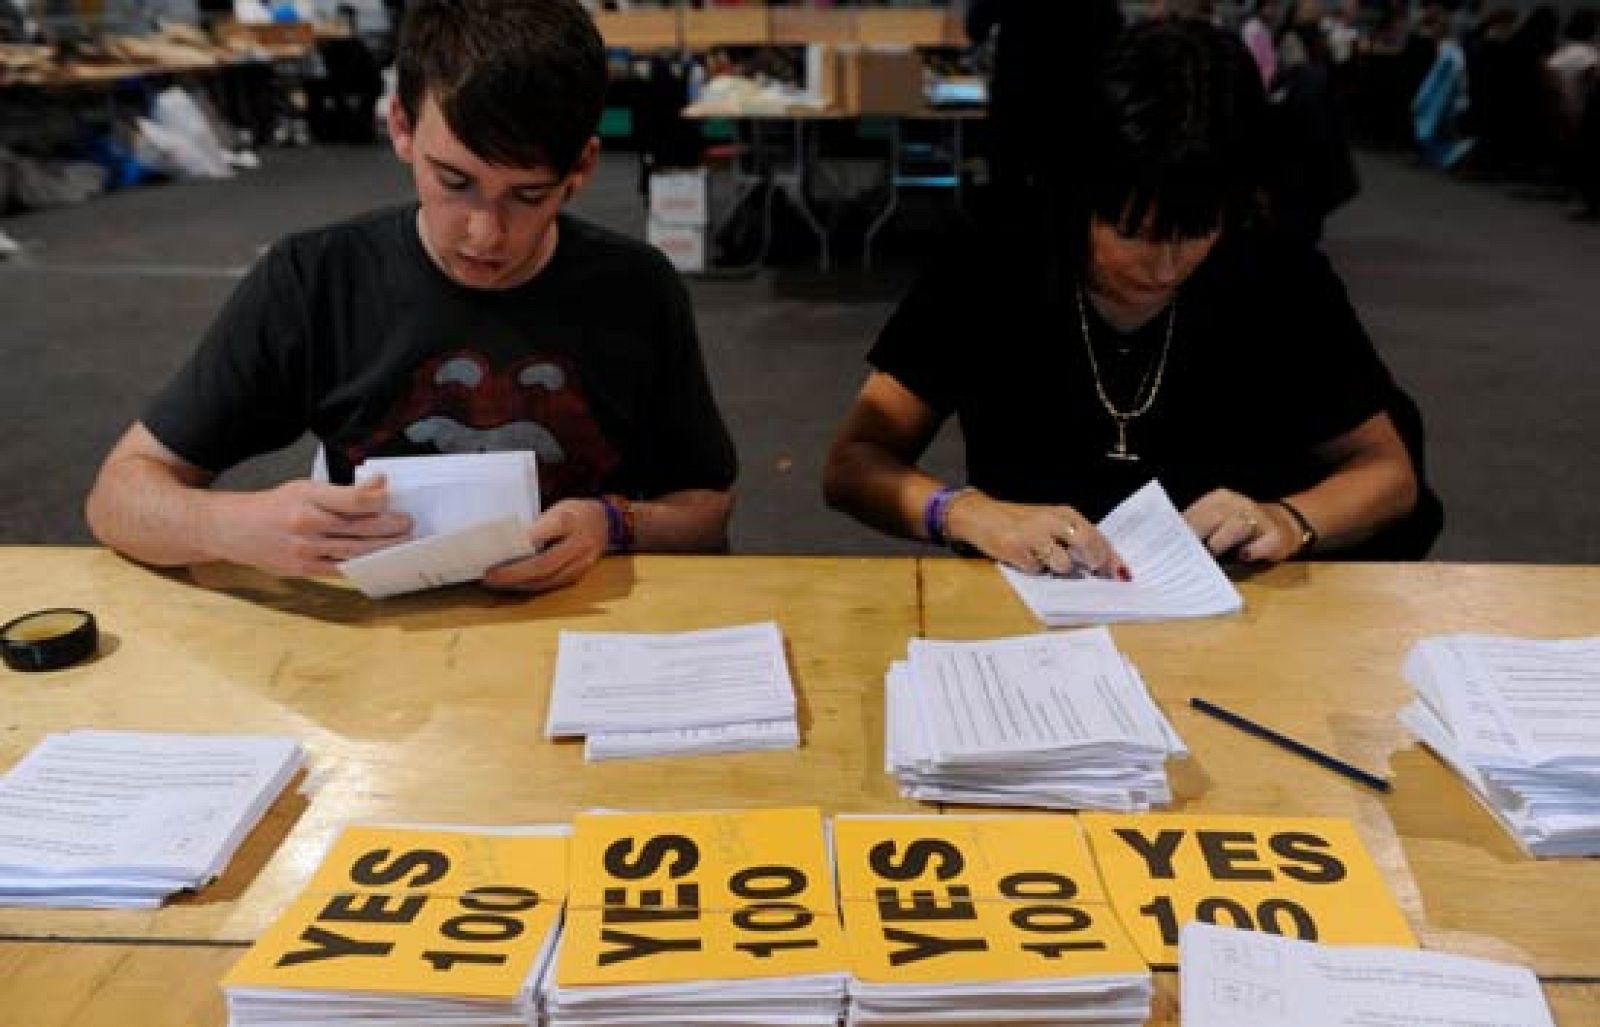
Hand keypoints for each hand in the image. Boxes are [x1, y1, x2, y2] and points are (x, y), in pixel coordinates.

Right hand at [208, 476, 411, 576]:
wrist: (231, 529)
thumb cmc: (272, 506)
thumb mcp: (303, 488)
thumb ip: (340, 491)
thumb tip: (379, 484)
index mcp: (308, 497)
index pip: (353, 499)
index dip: (378, 499)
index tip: (392, 496)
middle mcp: (307, 523)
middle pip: (360, 527)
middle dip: (391, 526)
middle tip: (409, 523)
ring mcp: (305, 549)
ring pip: (355, 551)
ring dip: (384, 548)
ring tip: (404, 542)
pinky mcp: (302, 569)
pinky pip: (340, 569)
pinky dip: (362, 565)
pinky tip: (379, 561)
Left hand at [482, 498, 609, 592]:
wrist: (606, 523)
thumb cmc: (575, 513)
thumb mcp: (559, 508)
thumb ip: (539, 524)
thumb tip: (509, 540)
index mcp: (572, 520)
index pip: (553, 527)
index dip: (531, 537)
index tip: (506, 544)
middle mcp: (579, 544)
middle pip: (545, 563)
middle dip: (515, 572)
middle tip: (490, 575)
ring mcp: (581, 563)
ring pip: (547, 579)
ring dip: (520, 583)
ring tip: (497, 582)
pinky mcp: (579, 576)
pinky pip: (552, 585)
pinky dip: (531, 586)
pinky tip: (515, 584)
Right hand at [945, 491, 1130, 579]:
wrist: (981, 515)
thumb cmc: (1019, 521)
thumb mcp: (1049, 521)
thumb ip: (1073, 537)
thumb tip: (1101, 562)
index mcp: (1064, 513)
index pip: (1096, 534)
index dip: (1110, 555)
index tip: (1120, 572)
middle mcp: (1051, 521)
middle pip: (1087, 544)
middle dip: (1095, 562)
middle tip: (1095, 573)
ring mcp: (1034, 536)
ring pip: (1063, 564)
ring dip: (1059, 569)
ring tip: (1046, 560)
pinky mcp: (1018, 551)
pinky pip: (1038, 571)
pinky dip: (1035, 570)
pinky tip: (1026, 560)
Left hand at [1183, 488, 1298, 562]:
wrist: (1281, 525)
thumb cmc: (1239, 528)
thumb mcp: (1217, 520)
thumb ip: (1198, 527)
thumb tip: (1172, 544)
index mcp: (1220, 499)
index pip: (1195, 512)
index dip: (1181, 531)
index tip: (1170, 546)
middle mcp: (1239, 504)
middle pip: (1213, 517)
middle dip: (1198, 536)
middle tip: (1189, 554)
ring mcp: (1260, 519)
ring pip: (1237, 527)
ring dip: (1220, 543)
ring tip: (1213, 555)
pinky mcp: (1276, 537)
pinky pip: (1260, 545)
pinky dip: (1250, 552)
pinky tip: (1243, 556)